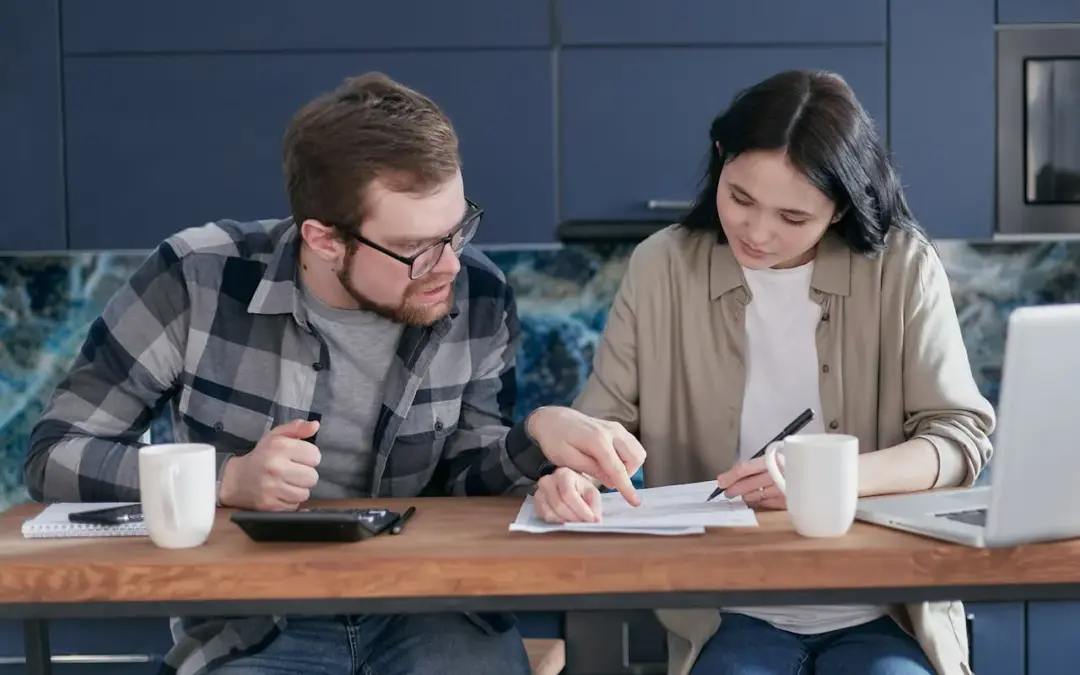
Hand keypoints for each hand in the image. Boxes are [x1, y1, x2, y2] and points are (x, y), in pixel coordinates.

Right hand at [219, 419, 321, 510]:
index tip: (300, 458)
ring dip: (299, 489)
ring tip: (288, 482)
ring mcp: (271, 488)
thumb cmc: (261, 456)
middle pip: (312, 477)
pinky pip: (294, 505)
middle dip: (306, 474)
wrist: (235, 479)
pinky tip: (281, 492)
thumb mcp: (276, 436)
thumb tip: (315, 425)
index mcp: (279, 446)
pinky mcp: (269, 505)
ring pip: (305, 493)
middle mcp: (275, 467)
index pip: (314, 455)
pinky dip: (290, 500)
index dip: (310, 457)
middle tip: (294, 471)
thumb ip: (297, 428)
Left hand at [527, 407, 644, 505]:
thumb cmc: (555, 440)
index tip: (635, 502)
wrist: (553, 418)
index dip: (626, 487)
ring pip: (637, 451)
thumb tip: (612, 482)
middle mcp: (611, 431)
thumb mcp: (566, 459)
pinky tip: (609, 461)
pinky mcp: (617, 428)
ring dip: (628, 466)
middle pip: (635, 458)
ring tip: (607, 470)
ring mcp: (616, 427)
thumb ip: (591, 469)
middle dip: (627, 474)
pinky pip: (632, 446)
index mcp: (597, 440)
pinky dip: (626, 457)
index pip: (617, 468)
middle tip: (607, 479)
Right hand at [534, 468, 601, 522]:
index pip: (569, 494)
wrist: (566, 484)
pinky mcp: (535, 502)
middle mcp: (547, 480)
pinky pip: (544, 517)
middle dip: (574, 518)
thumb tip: (596, 520)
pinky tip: (565, 519)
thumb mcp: (591, 492)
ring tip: (576, 521)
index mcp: (564, 474)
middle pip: (559, 505)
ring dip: (566, 521)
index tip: (592, 520)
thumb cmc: (579, 487)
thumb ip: (594, 505)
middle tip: (584, 523)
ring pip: (550, 513)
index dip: (581, 510)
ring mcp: (539, 491)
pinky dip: (557, 522)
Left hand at [715, 456, 785, 510]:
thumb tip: (730, 476)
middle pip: (748, 484)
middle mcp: (777, 474)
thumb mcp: (773, 457)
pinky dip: (760, 502)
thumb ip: (753, 467)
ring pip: (756, 495)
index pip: (744, 468)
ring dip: (747, 496)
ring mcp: (783, 489)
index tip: (721, 482)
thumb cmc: (791, 462)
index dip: (730, 476)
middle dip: (735, 489)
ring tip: (743, 495)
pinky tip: (757, 499)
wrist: (815, 471)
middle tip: (728, 492)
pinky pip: (767, 503)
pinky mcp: (789, 501)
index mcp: (772, 459)